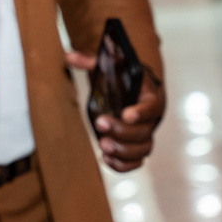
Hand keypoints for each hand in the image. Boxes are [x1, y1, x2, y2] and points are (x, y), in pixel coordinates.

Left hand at [66, 50, 164, 170]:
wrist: (134, 89)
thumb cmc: (122, 77)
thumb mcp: (109, 64)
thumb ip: (91, 60)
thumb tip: (69, 57)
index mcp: (149, 95)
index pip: (152, 105)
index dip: (141, 111)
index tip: (126, 114)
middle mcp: (151, 118)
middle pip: (144, 131)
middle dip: (123, 131)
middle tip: (100, 124)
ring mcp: (145, 134)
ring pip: (143, 149)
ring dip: (123, 151)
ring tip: (103, 146)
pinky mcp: (137, 146)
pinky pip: (137, 161)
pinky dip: (124, 165)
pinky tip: (106, 159)